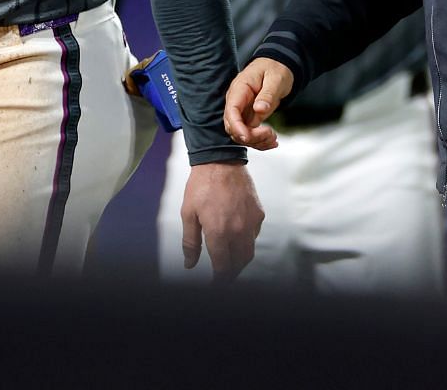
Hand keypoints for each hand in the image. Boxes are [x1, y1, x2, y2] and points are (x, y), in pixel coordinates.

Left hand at [179, 160, 263, 281]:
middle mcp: (238, 230)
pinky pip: (254, 235)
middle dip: (231, 274)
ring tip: (229, 262)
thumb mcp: (188, 214)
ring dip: (239, 260)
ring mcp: (251, 222)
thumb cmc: (201, 187)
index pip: (223, 267)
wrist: (221, 161)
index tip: (215, 286)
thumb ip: (190, 242)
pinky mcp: (258, 213)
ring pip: (249, 251)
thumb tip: (189, 264)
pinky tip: (236, 238)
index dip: (219, 280)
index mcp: (219, 232)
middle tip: (222, 277)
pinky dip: (246, 242)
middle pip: (239, 263)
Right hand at [223, 58, 293, 149]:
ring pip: (241, 133)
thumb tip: (259, 109)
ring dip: (256, 141)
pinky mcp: (249, 117)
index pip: (231, 110)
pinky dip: (260, 141)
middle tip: (270, 134)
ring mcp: (242, 111)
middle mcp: (237, 101)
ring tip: (273, 138)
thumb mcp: (276, 79)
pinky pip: (250, 134)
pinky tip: (272, 141)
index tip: (247, 136)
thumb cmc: (275, 69)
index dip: (236, 126)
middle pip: (233, 126)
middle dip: (249, 136)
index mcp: (240, 89)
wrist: (279, 67)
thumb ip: (267, 94)